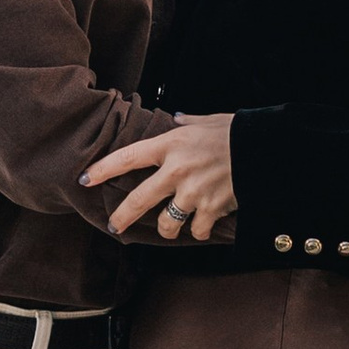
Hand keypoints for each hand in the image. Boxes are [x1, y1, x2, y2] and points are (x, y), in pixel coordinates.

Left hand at [83, 114, 238, 240]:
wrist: (263, 148)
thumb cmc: (234, 132)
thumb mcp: (206, 120)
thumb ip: (187, 122)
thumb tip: (178, 118)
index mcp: (170, 145)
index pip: (127, 158)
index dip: (102, 169)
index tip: (85, 178)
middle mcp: (176, 171)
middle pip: (139, 200)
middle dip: (123, 217)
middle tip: (115, 226)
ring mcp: (193, 193)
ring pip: (167, 224)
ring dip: (167, 228)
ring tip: (171, 226)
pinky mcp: (211, 209)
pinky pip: (196, 230)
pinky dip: (199, 230)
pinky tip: (203, 224)